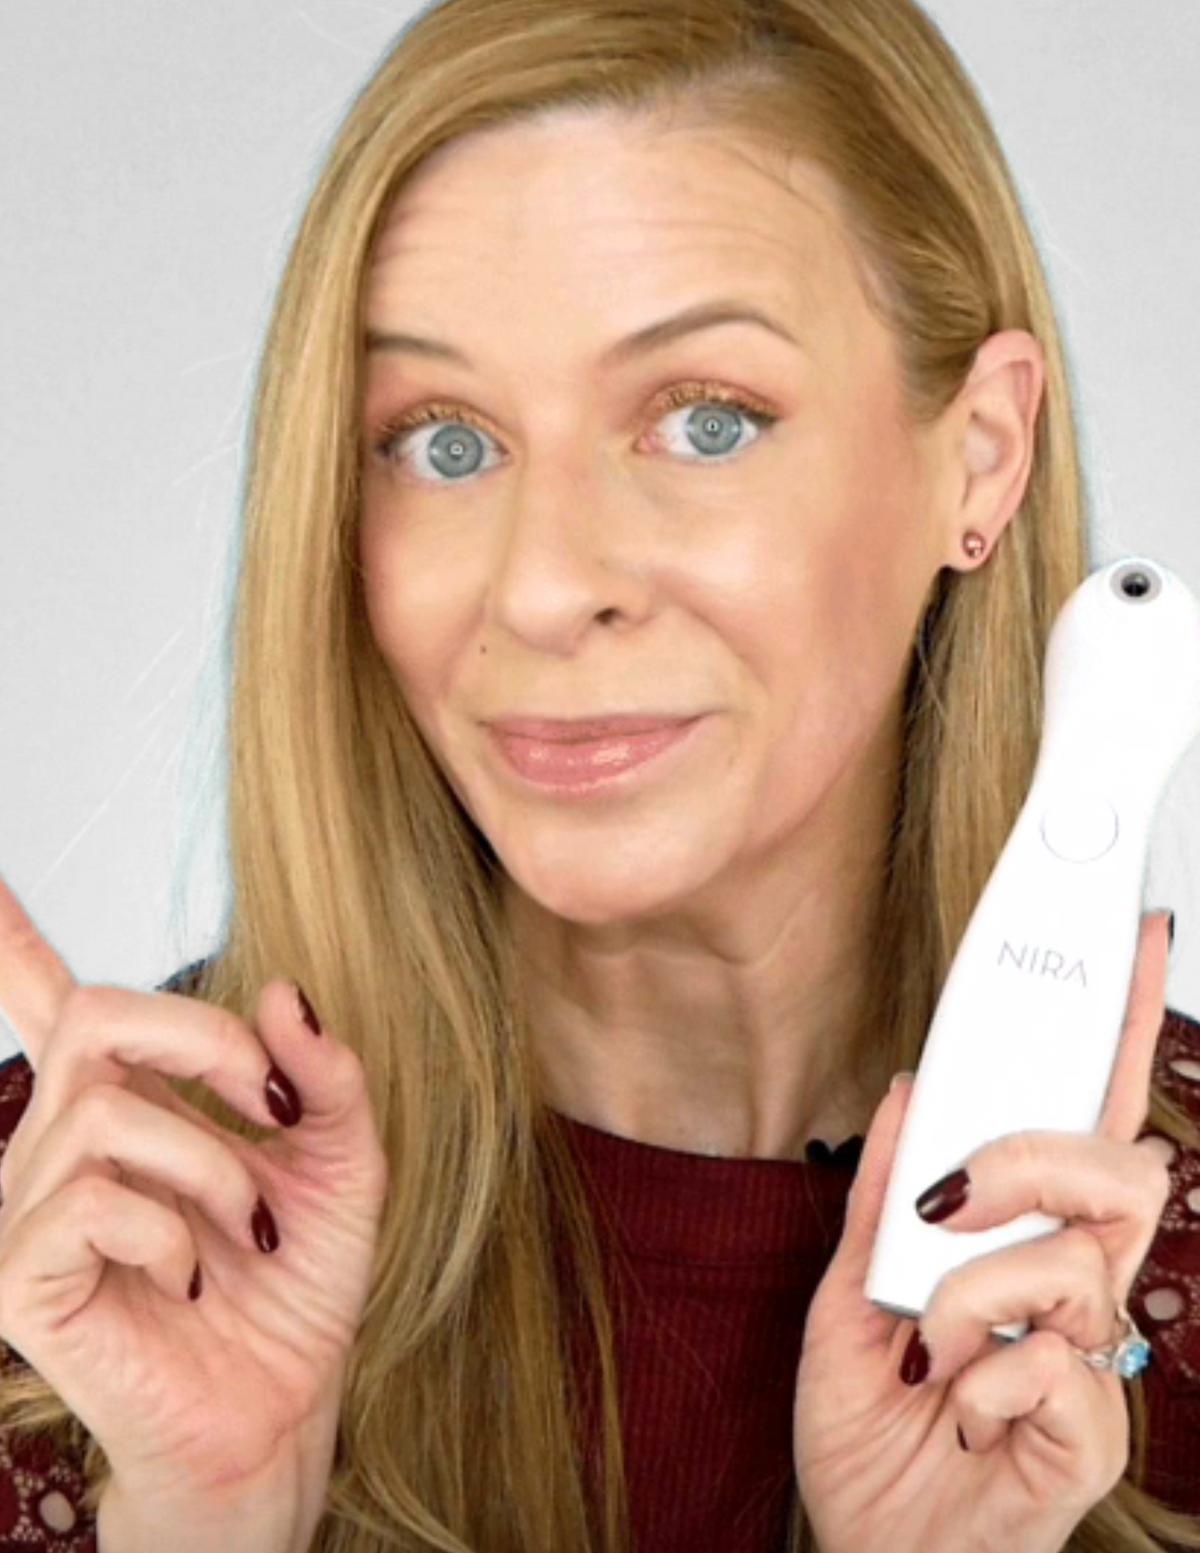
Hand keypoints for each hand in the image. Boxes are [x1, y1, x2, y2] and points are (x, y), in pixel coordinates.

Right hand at [0, 870, 388, 1505]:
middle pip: (95, 1011)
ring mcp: (30, 1206)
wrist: (281, 1406)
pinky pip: (90, 1199)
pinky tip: (192, 1273)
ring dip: (212, 1164)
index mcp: (124, 1097)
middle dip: (208, 1042)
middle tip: (275, 1108)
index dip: (6, 934)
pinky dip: (172, 1231)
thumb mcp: (341, 1162)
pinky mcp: (22, 1276)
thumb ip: (323, 1075)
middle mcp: (60, 1137)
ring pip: (107, 1111)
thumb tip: (281, 989)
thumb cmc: (295, 1280)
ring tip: (246, 1228)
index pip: (42, 994)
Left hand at [793, 910, 1174, 1552]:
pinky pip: (1053, 1363)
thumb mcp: (844, 1298)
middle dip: (1030, 1162)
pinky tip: (963, 1414)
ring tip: (936, 1350)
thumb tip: (912, 1090)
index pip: (1083, 1113)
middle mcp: (1071, 1282)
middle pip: (1119, 1167)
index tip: (1135, 937)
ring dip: (976, 1297)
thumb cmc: (870, 1431)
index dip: (1118, 1027)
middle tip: (954, 1208)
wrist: (868, 1550)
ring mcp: (1093, 1354)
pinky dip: (981, 1383)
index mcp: (1016, 1236)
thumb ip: (881, 1198)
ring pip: (1078, 1259)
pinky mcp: (1095, 1429)